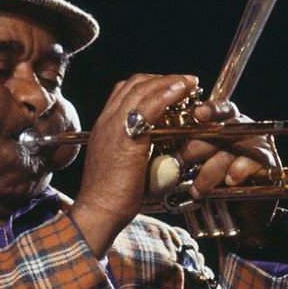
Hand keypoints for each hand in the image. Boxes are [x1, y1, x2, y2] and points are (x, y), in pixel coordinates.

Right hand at [71, 73, 198, 256]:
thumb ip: (135, 147)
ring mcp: (114, 126)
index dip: (151, 84)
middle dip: (163, 78)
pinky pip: (148, 107)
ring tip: (189, 82)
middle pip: (134, 84)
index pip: (125, 90)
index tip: (171, 86)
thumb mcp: (121, 162)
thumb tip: (157, 146)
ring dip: (169, 81)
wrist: (98, 210)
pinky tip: (181, 91)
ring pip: (141, 89)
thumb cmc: (111, 194)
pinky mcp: (126, 138)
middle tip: (185, 82)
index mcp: (105, 125)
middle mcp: (107, 120)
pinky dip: (167, 94)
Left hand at [175, 101, 277, 244]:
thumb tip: (157, 150)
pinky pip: (254, 162)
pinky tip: (229, 181)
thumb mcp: (191, 167)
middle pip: (223, 127)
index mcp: (223, 122)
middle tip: (181, 161)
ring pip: (235, 147)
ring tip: (198, 187)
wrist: (237, 217)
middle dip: (198, 146)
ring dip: (213, 168)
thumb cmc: (210, 186)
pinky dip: (239, 170)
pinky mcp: (269, 164)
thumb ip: (179, 153)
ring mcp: (258, 145)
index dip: (208, 110)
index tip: (196, 114)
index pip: (216, 109)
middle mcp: (242, 129)